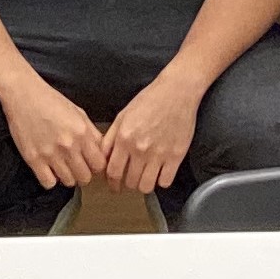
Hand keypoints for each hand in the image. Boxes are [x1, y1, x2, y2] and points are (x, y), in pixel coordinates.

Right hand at [0, 74, 107, 191]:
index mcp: (82, 133)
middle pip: (85, 177)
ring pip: (68, 182)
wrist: (23, 95)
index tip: (90, 163)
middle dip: (83, 174)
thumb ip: (92, 134)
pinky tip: (49, 169)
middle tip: (76, 166)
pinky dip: (50, 179)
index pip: (99, 165)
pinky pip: (48, 183)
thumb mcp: (78, 112)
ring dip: (67, 176)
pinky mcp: (33, 159)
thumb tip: (102, 152)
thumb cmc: (50, 101)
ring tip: (62, 166)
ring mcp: (50, 154)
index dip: (96, 166)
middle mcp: (68, 145)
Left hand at [98, 70, 204, 195]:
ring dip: (144, 185)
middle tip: (131, 179)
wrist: (176, 92)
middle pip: (130, 182)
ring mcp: (158, 154)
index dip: (112, 183)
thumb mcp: (122, 115)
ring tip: (145, 178)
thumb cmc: (150, 100)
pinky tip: (160, 173)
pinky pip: (165, 182)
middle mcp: (140, 149)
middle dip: (128, 183)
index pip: (113, 172)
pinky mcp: (176, 156)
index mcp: (124, 138)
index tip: (114, 185)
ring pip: (146, 186)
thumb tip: (102, 158)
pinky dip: (161, 181)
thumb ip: (110, 138)